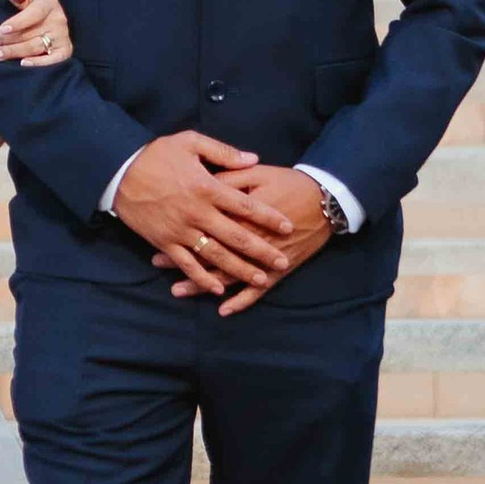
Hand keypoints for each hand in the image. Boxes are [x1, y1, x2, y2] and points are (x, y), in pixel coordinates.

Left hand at [0, 0, 73, 70]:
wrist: (51, 16)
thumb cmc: (33, 3)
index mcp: (48, 4)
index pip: (34, 13)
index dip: (18, 22)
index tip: (1, 29)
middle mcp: (58, 21)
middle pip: (30, 34)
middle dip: (6, 40)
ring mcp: (62, 37)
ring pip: (36, 47)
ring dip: (14, 52)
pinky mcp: (64, 51)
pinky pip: (53, 60)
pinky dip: (39, 63)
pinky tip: (22, 64)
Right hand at [111, 133, 296, 299]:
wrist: (119, 172)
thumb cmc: (155, 155)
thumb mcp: (189, 142)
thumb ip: (223, 152)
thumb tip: (253, 159)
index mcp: (207, 188)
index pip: (245, 205)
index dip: (268, 217)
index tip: (287, 226)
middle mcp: (197, 213)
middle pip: (236, 237)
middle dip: (262, 251)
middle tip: (282, 261)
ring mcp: (180, 231)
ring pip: (216, 256)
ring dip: (239, 270)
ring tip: (260, 279)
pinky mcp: (164, 242)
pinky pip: (187, 264)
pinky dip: (202, 278)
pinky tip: (217, 289)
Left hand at [157, 166, 336, 317]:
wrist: (325, 200)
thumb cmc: (289, 182)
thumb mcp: (257, 173)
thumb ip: (230, 176)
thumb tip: (204, 179)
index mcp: (243, 214)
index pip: (207, 226)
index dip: (183, 231)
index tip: (160, 234)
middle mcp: (251, 240)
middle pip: (213, 253)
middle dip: (184, 259)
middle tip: (159, 264)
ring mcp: (265, 258)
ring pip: (230, 275)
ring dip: (204, 284)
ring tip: (179, 290)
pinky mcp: (280, 270)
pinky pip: (258, 291)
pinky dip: (242, 302)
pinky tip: (224, 310)